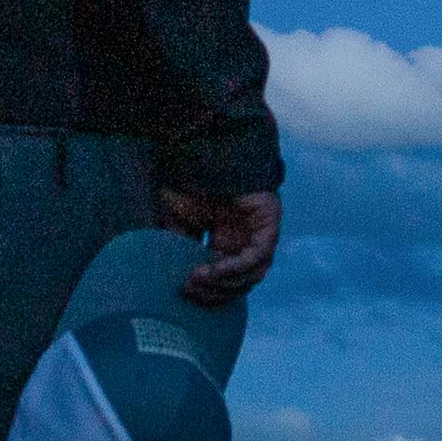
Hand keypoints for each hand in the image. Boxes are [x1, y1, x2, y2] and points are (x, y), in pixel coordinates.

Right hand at [160, 186, 280, 302]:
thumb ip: (179, 243)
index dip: (209, 291)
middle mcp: (247, 239)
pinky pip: (259, 255)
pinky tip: (213, 269)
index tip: (184, 293)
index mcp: (229, 240)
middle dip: (214, 292)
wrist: (206, 148)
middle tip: (188, 291)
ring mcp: (261, 232)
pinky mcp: (269, 222)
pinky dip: (236, 267)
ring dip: (225, 283)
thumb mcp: (178, 218)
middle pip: (240, 282)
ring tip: (196, 280)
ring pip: (252, 274)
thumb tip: (171, 275)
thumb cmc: (190, 178)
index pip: (228, 279)